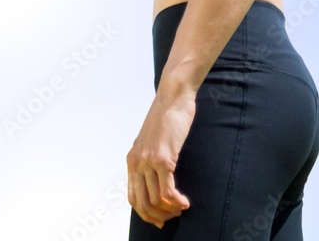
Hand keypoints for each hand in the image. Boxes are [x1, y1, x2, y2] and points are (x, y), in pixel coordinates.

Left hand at [126, 90, 195, 227]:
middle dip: (158, 216)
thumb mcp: (151, 141)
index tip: (160, 220)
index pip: (132, 197)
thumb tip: (157, 180)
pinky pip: (167, 192)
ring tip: (182, 207)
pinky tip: (185, 202)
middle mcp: (136, 161)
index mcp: (132, 159)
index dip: (146, 214)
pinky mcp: (163, 158)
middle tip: (173, 216)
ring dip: (171, 210)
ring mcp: (148, 160)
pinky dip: (177, 202)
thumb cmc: (166, 119)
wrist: (172, 98)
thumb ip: (149, 158)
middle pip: (142, 203)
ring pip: (156, 200)